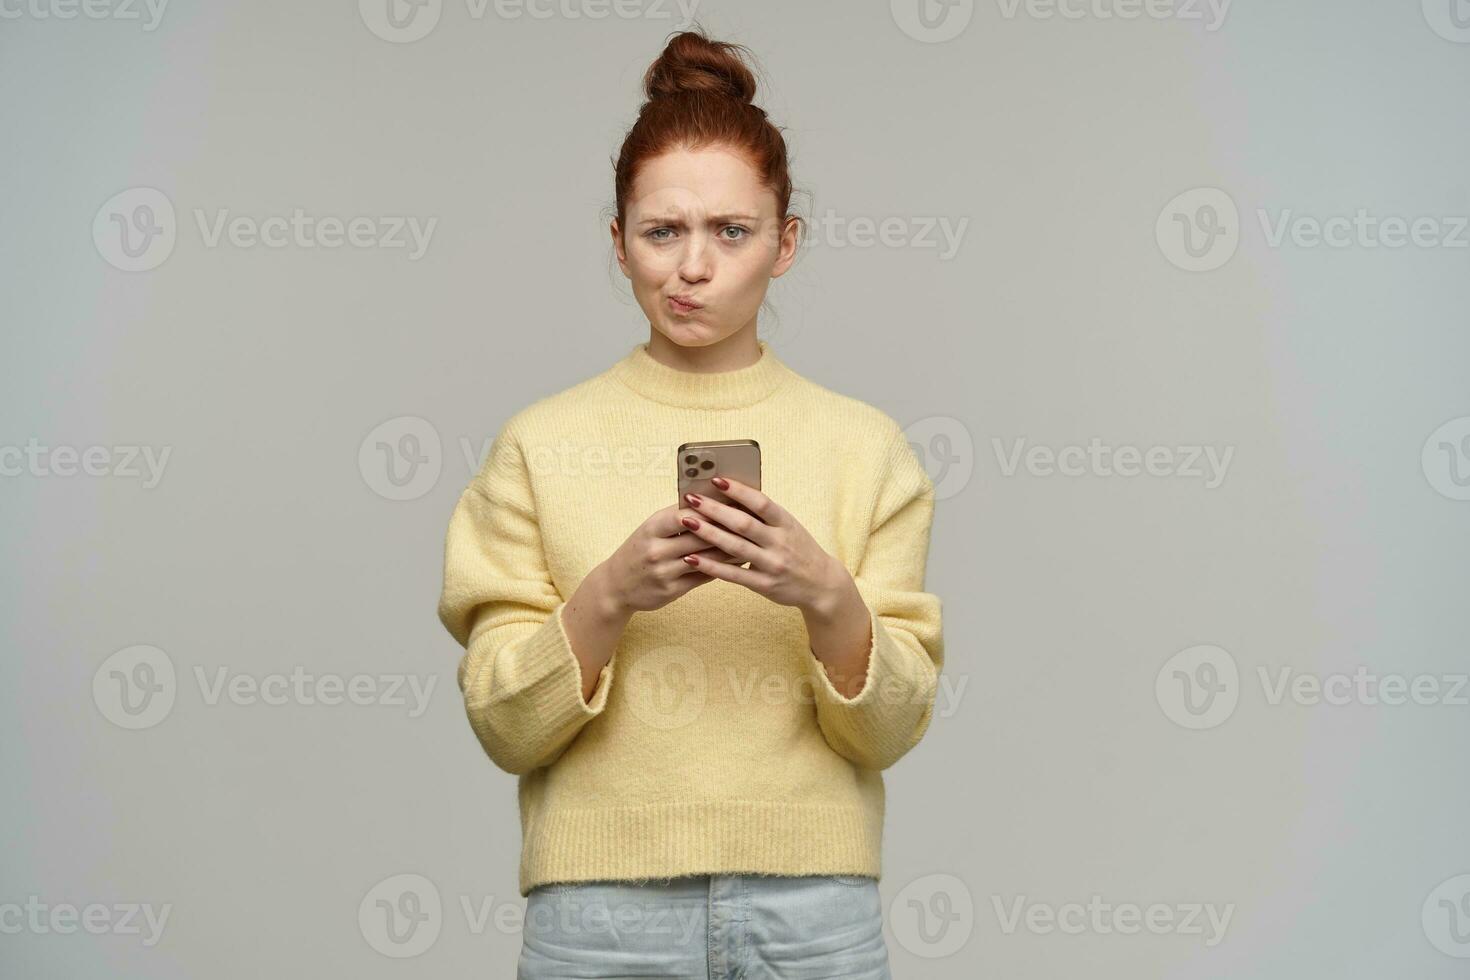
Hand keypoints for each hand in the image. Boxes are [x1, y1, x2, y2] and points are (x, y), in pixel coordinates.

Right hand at [596, 502, 746, 615]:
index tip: (735, 500)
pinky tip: (739, 560)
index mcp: (652, 527)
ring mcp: (664, 571)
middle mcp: (656, 549)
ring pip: (705, 557)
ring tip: (752, 539)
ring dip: (730, 548)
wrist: (616, 586)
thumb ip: (677, 516)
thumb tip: (713, 500)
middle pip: (699, 535)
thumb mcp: (651, 529)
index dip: (711, 507)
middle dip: (727, 526)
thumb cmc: (639, 550)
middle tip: (752, 519)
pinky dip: (723, 567)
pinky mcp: (671, 590)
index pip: (686, 513)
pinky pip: (703, 576)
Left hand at [678, 476, 849, 615]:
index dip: (738, 490)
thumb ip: (765, 515)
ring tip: (687, 521)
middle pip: (743, 523)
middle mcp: (780, 542)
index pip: (761, 502)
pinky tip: (691, 558)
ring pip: (735, 547)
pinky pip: (734, 574)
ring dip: (708, 534)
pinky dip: (711, 566)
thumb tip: (731, 494)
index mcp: (786, 523)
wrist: (822, 584)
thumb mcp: (790, 526)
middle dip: (715, 509)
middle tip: (691, 498)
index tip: (716, 479)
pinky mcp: (764, 585)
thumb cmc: (799, 549)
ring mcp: (772, 564)